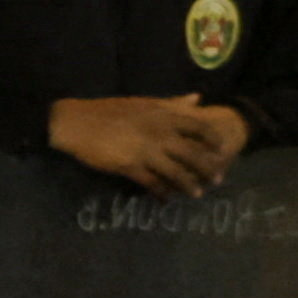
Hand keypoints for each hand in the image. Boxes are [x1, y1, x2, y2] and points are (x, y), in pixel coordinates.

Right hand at [48, 93, 245, 193]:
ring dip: (188, 185)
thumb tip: (198, 99)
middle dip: (207, 168)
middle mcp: (159, 133)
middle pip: (192, 153)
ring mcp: (145, 151)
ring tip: (197, 194)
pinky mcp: (130, 167)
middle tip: (218, 178)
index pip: (199, 127)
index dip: (212, 139)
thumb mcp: (144, 102)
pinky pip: (152, 183)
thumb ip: (172, 103)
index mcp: (163, 115)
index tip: (221, 149)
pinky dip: (161, 192)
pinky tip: (166, 199)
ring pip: (175, 172)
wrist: (77, 123)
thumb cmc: (109, 111)